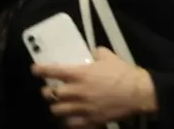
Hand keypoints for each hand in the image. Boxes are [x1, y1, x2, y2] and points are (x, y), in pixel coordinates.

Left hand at [33, 47, 157, 126]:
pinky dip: (69, 122)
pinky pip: (73, 124)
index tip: (34, 70)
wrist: (139, 93)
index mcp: (79, 74)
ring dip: (56, 107)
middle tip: (49, 90)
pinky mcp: (92, 120)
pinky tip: (71, 119)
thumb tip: (92, 53)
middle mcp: (77, 91)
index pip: (52, 71)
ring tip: (59, 105)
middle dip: (47, 92)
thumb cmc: (123, 73)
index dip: (40, 70)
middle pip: (51, 94)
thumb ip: (96, 53)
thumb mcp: (108, 56)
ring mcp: (83, 107)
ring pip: (58, 111)